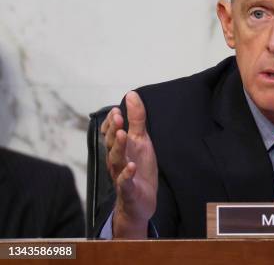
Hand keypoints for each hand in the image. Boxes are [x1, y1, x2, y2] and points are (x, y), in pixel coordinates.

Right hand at [101, 91, 157, 238]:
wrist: (141, 201)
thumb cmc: (140, 167)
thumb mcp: (141, 140)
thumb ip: (137, 119)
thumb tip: (132, 94)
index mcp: (120, 147)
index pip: (111, 132)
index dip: (112, 122)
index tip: (116, 110)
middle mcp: (117, 160)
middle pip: (111, 144)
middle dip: (114, 130)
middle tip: (119, 118)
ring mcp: (121, 174)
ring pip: (116, 160)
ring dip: (118, 147)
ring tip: (123, 135)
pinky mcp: (129, 189)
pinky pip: (125, 182)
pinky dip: (127, 174)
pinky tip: (131, 166)